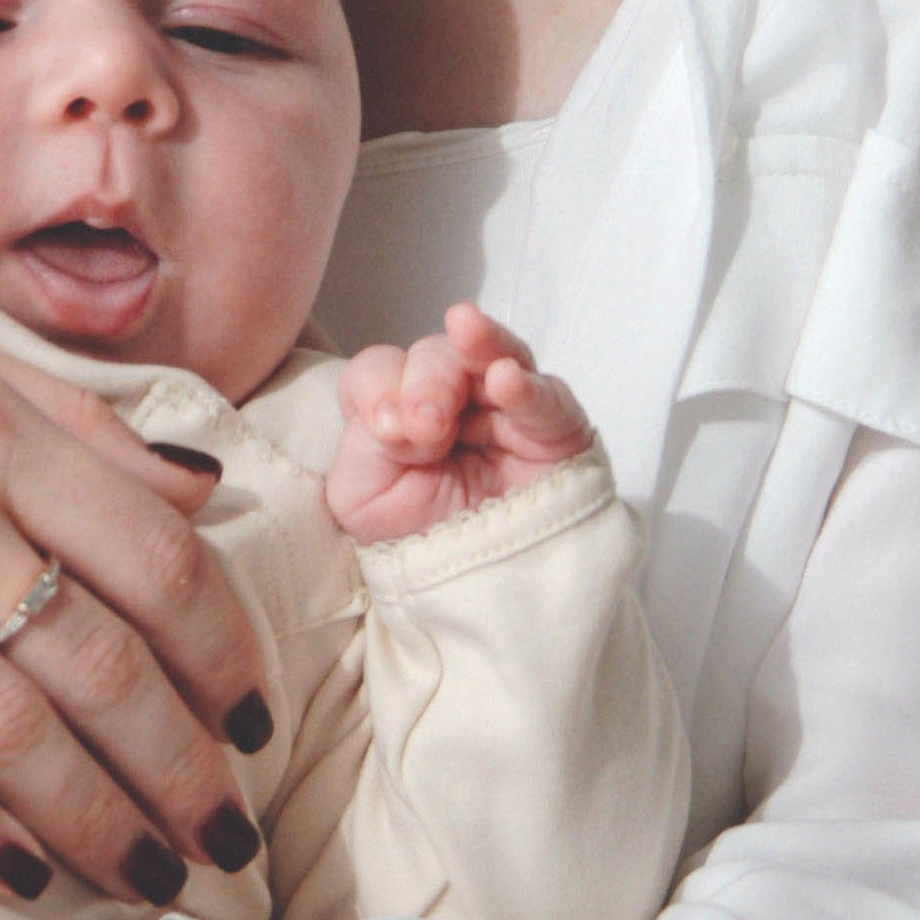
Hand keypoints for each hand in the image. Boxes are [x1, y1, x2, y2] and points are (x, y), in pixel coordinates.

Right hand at [0, 228, 274, 907]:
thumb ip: (60, 411)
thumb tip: (200, 484)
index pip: (153, 554)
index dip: (224, 652)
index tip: (257, 722)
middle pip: (98, 657)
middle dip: (181, 764)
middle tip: (228, 839)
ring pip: (5, 726)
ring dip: (95, 818)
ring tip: (149, 877)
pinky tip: (18, 881)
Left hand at [326, 305, 591, 540]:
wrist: (481, 592)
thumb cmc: (421, 539)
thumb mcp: (363, 497)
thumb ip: (364, 445)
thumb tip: (397, 414)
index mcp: (401, 406)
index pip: (381, 371)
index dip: (377, 388)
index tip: (385, 430)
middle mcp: (453, 398)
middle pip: (435, 356)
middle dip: (425, 383)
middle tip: (424, 428)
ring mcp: (505, 408)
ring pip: (494, 356)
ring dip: (478, 343)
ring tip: (465, 328)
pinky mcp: (555, 430)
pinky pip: (547, 398)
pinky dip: (527, 387)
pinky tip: (508, 380)